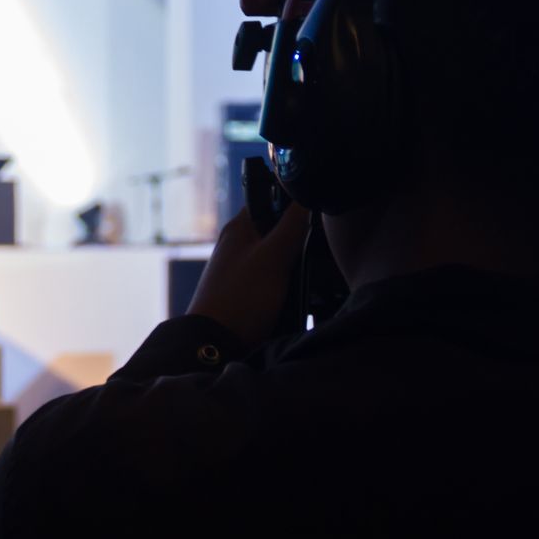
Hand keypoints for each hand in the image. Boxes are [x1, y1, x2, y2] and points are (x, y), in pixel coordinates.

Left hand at [187, 204, 310, 348]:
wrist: (216, 346)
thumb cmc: (241, 297)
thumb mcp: (273, 257)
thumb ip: (292, 224)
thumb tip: (308, 193)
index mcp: (240, 227)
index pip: (271, 198)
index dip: (295, 199)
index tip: (319, 208)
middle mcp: (240, 244)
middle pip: (280, 229)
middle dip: (301, 236)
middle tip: (322, 245)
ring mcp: (245, 269)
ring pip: (282, 255)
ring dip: (299, 262)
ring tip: (316, 271)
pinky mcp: (251, 291)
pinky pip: (278, 278)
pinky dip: (291, 282)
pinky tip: (304, 291)